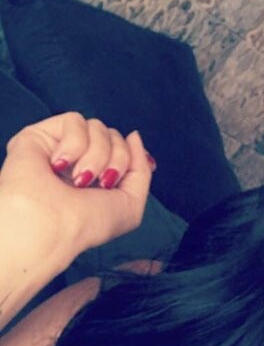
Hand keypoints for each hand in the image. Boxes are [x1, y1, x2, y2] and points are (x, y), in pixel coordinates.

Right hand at [0, 112, 154, 253]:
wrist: (51, 225)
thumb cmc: (87, 224)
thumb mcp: (131, 205)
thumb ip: (141, 170)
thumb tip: (133, 135)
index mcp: (97, 180)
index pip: (123, 150)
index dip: (132, 156)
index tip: (127, 176)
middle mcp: (79, 163)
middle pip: (115, 137)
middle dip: (118, 160)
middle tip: (103, 183)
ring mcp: (60, 149)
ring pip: (98, 127)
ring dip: (97, 155)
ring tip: (79, 180)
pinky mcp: (40, 135)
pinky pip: (75, 120)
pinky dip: (75, 144)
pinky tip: (58, 165)